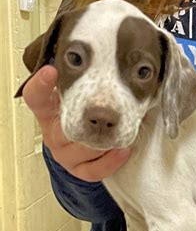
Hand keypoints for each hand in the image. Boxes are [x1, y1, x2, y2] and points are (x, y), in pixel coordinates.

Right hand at [22, 66, 130, 180]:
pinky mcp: (79, 171)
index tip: (52, 70)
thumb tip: (108, 59)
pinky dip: (112, 160)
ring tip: (123, 130)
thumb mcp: (78, 97)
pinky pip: (94, 170)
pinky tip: (124, 150)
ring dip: (106, 140)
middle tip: (109, 112)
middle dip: (92, 122)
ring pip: (85, 149)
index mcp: (48, 111)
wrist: (83, 149)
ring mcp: (65, 154)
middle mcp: (53, 133)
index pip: (36, 97)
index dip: (41, 85)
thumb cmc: (84, 116)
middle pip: (68, 129)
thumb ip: (83, 82)